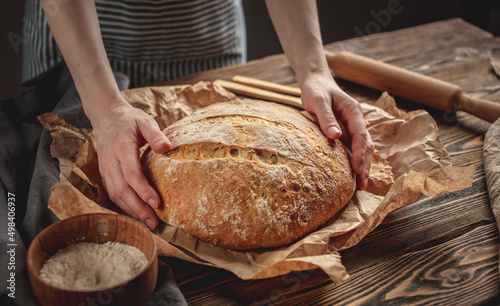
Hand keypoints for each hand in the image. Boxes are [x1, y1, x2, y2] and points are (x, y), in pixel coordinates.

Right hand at [91, 98, 170, 228]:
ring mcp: (105, 169)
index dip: (143, 190)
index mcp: (122, 148)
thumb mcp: (144, 121)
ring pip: (115, 195)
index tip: (157, 203)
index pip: (131, 174)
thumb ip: (155, 134)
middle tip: (154, 223)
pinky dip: (124, 206)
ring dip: (131, 211)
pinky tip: (137, 215)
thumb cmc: (129, 120)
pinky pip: (112, 194)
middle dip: (138, 209)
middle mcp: (111, 161)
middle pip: (122, 190)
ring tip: (148, 224)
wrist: (105, 116)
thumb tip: (167, 148)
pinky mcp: (104, 174)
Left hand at [300, 68, 373, 188]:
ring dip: (364, 165)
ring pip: (363, 148)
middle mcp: (356, 120)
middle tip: (363, 184)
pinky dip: (356, 161)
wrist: (315, 83)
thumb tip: (336, 136)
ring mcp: (352, 126)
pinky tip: (353, 175)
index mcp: (353, 111)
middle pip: (367, 145)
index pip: (361, 135)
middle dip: (366, 164)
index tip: (356, 169)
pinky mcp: (346, 132)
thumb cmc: (316, 90)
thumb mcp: (318, 101)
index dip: (360, 153)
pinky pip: (354, 148)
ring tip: (361, 185)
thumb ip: (326, 118)